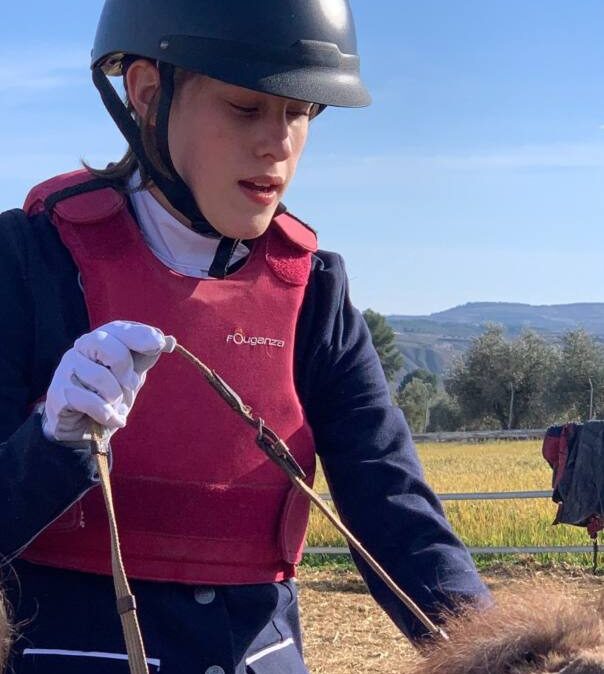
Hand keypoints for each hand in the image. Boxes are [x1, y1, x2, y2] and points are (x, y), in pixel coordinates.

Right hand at [42, 321, 174, 442]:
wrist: (82, 428)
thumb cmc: (108, 395)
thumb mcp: (131, 375)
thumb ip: (146, 357)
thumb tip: (171, 340)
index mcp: (100, 340)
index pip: (119, 329)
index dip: (140, 334)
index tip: (160, 343)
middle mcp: (80, 349)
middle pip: (107, 346)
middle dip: (126, 370)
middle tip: (129, 386)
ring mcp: (66, 370)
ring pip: (99, 376)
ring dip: (116, 396)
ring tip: (115, 405)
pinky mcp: (58, 394)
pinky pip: (89, 401)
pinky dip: (107, 413)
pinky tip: (113, 419)